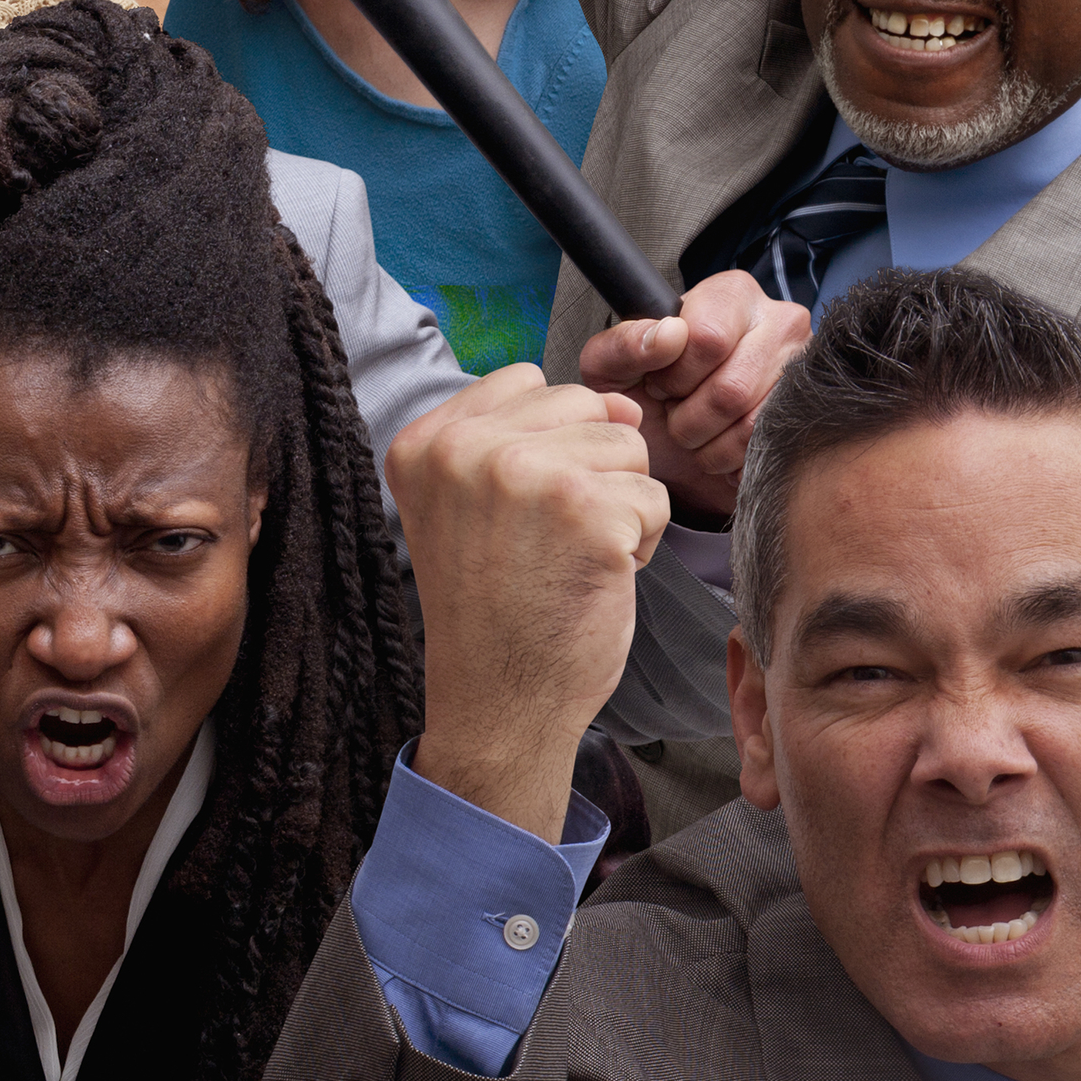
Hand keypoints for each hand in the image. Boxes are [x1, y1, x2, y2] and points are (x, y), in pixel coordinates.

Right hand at [387, 365, 666, 834]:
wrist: (499, 699)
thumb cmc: (495, 606)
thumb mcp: (463, 504)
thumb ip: (516, 436)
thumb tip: (623, 402)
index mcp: (425, 442)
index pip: (522, 381)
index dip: (548, 441)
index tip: (523, 508)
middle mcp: (465, 447)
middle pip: (582, 405)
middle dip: (592, 468)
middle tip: (554, 536)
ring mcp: (523, 473)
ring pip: (627, 446)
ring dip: (622, 503)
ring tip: (577, 554)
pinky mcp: (586, 509)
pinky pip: (655, 497)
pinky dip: (645, 542)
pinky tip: (603, 576)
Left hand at [579, 269, 814, 522]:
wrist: (671, 443)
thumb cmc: (642, 393)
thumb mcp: (610, 366)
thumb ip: (623, 344)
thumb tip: (670, 334)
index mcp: (730, 294)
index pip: (707, 338)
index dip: (674, 375)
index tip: (660, 384)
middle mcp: (779, 320)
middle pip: (731, 387)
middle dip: (688, 416)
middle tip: (676, 413)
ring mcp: (804, 368)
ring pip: (752, 422)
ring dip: (708, 442)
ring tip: (695, 431)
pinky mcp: (812, 412)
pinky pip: (772, 448)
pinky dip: (732, 459)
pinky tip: (719, 446)